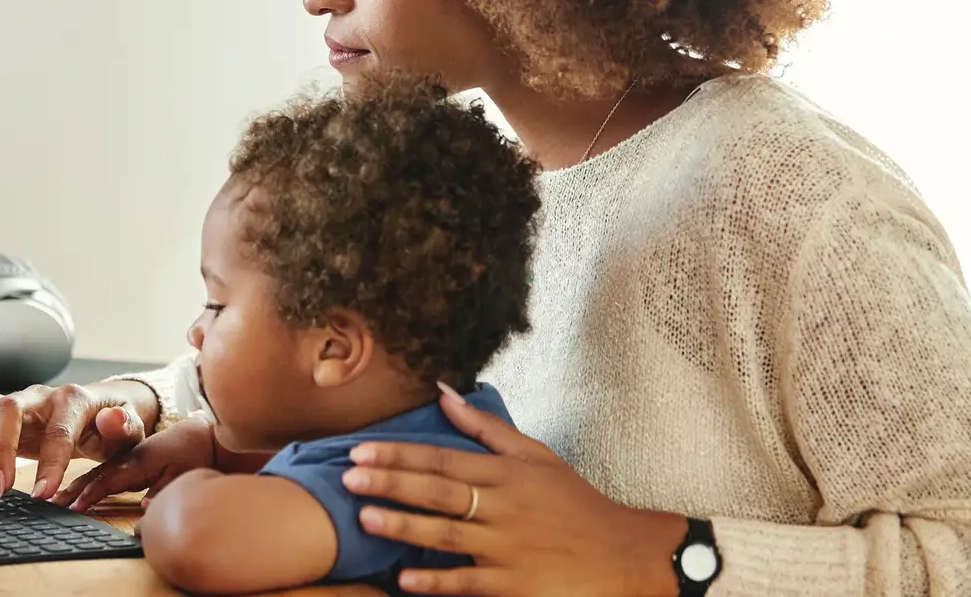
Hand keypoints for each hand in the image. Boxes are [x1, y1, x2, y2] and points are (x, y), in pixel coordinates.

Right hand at [0, 379, 157, 500]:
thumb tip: (112, 419)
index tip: (42, 495)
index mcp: (73, 399)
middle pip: (8, 408)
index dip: (50, 461)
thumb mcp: (128, 428)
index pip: (58, 428)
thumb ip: (124, 425)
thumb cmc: (111, 425)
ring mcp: (15, 404)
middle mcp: (39, 397)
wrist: (97, 412)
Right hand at [51, 418, 218, 510]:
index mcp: (138, 459)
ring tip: (48, 498)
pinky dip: (79, 480)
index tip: (71, 507)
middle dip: (69, 489)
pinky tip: (65, 488)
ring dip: (69, 485)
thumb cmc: (192, 452)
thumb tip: (147, 510)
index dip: (90, 494)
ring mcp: (123, 457)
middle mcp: (125, 456)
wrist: (198, 432)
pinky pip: (95, 471)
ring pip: (91, 472)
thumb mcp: (184, 474)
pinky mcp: (123, 459)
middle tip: (46, 503)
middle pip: (92, 474)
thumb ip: (164, 492)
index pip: (109, 477)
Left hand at [341, 385, 686, 595]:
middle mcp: (505, 507)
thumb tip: (443, 392)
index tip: (359, 451)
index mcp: (507, 473)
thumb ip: (487, 428)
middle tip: (348, 478)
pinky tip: (405, 579)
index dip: (398, 454)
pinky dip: (437, 581)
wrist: (623, 556)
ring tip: (365, 519)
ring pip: (447, 535)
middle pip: (439, 492)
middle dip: (391, 483)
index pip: (443, 458)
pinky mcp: (516, 585)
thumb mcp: (537, 457)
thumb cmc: (575, 504)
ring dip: (404, 527)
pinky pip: (469, 582)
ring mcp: (509, 548)